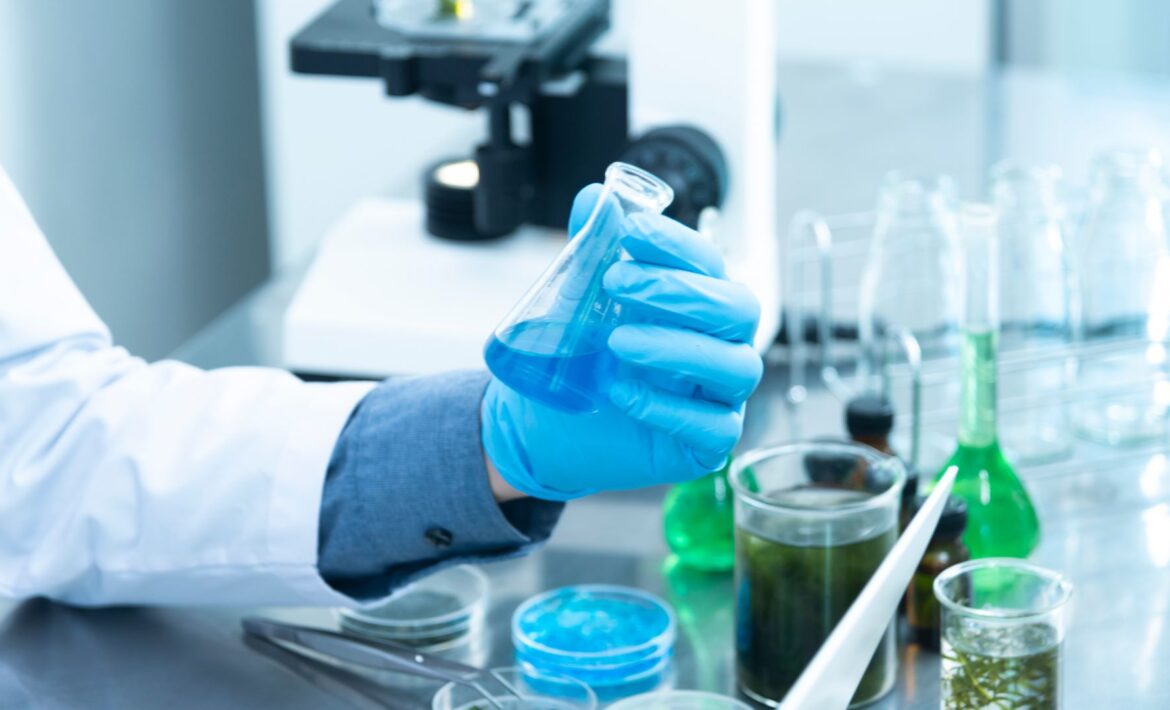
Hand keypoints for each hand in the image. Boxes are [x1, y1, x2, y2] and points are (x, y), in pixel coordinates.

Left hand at [481, 184, 763, 500]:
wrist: (547, 427)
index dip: (675, 243)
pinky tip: (622, 393)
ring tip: (616, 342)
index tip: (629, 230)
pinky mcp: (707, 445)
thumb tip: (593, 197)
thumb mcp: (576, 301)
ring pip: (735, 366)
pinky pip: (714, 427)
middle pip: (739, 309)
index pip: (710, 263)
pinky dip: (669, 407)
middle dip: (678, 291)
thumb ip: (589, 249)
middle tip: (615, 284)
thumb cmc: (581, 358)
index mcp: (699, 303)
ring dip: (676, 348)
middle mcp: (721, 345)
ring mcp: (720, 396)